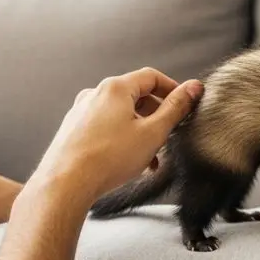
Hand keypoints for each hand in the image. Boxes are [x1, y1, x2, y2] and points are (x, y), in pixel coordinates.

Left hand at [30, 67, 202, 204]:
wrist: (66, 183)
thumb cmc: (108, 159)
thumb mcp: (153, 133)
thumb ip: (176, 108)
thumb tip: (193, 88)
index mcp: (115, 88)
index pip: (152, 76)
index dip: (173, 89)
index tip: (184, 103)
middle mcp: (95, 94)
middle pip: (136, 96)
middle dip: (157, 115)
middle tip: (169, 135)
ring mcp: (81, 111)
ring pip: (121, 114)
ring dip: (141, 131)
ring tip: (151, 156)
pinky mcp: (74, 129)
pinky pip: (106, 127)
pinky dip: (123, 138)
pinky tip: (130, 161)